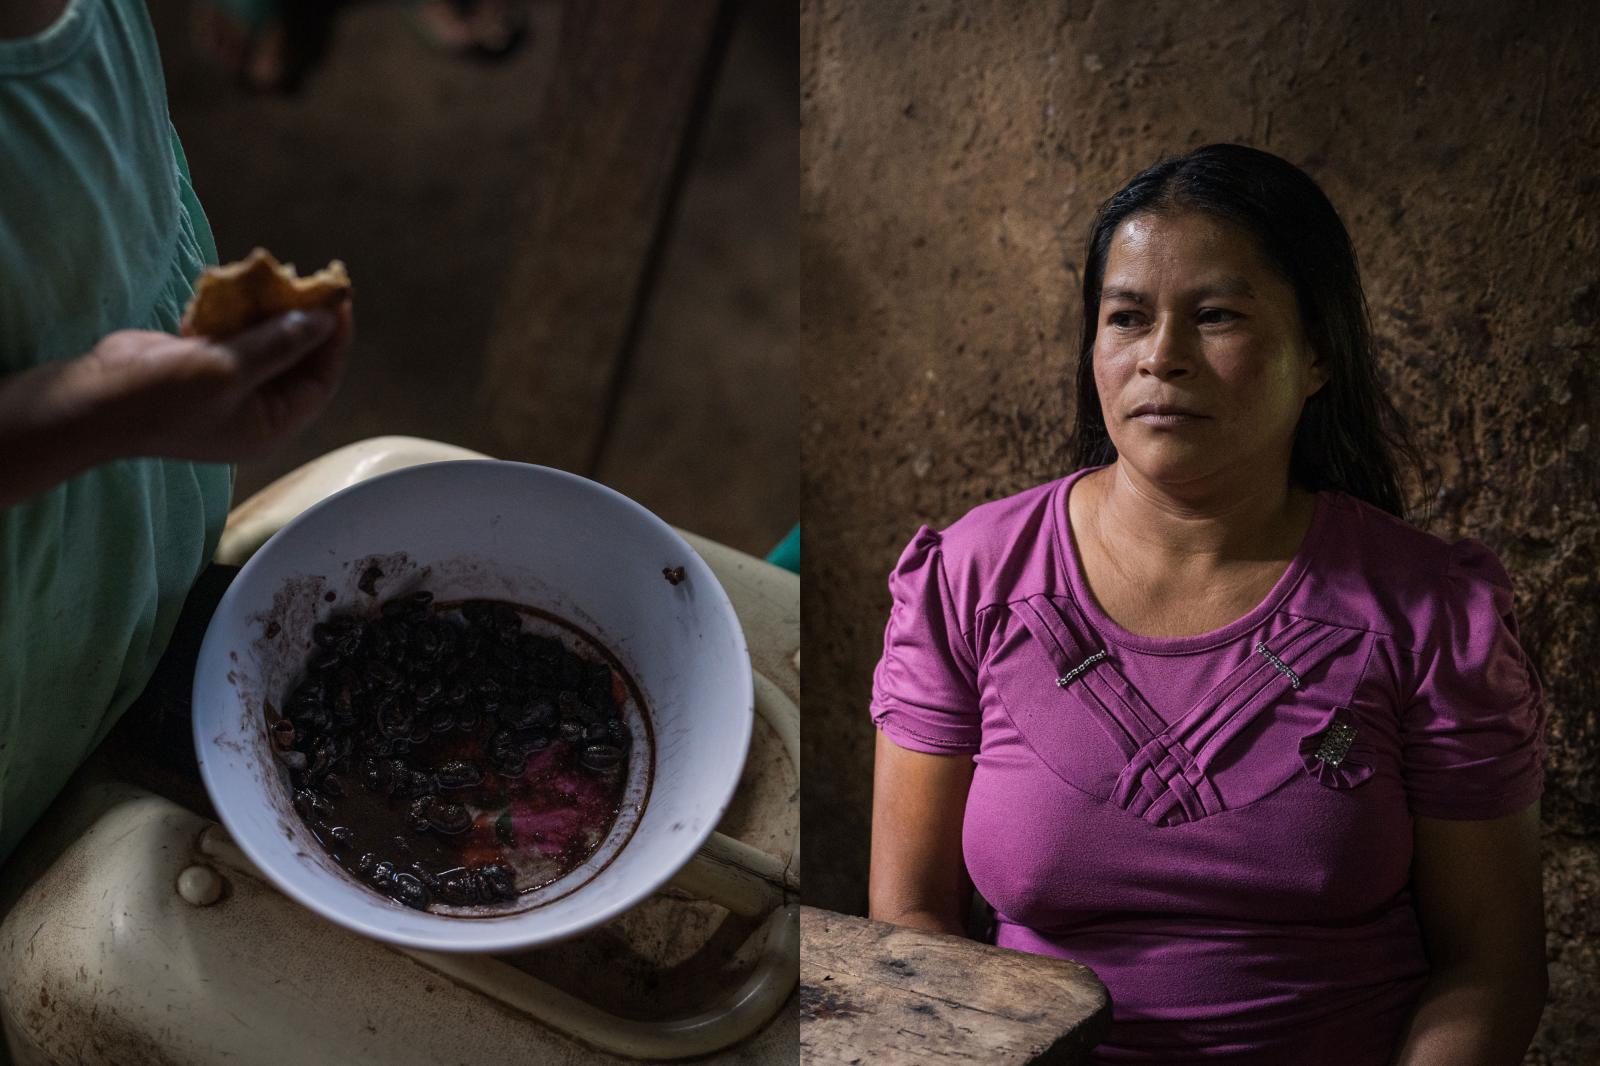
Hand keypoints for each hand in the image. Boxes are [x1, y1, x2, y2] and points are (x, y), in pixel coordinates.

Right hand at [85, 302, 352, 462]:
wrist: (92, 400)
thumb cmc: (164, 397)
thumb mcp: (230, 369)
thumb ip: (279, 344)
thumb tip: (323, 320)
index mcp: (271, 425)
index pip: (320, 381)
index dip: (334, 342)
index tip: (339, 302)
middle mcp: (255, 408)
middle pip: (295, 359)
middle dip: (301, 321)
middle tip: (310, 280)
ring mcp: (227, 385)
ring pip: (262, 341)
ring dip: (266, 310)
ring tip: (273, 275)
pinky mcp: (201, 363)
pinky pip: (230, 333)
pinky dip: (232, 311)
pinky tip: (232, 285)